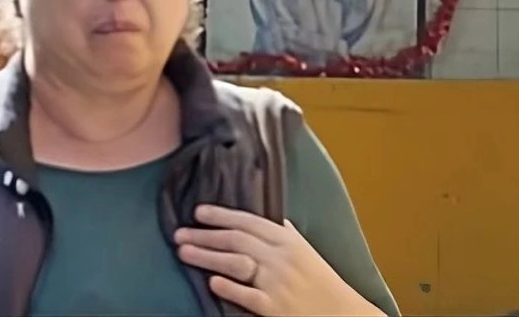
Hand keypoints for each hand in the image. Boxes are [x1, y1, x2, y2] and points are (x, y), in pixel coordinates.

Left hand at [174, 204, 383, 316]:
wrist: (338, 311)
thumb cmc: (320, 281)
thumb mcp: (303, 250)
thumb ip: (283, 235)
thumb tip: (261, 220)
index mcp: (288, 240)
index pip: (249, 222)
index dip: (222, 215)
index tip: (199, 212)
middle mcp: (280, 257)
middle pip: (237, 240)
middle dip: (205, 235)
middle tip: (180, 233)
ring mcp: (276, 282)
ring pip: (237, 263)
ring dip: (207, 256)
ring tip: (184, 252)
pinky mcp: (273, 307)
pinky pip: (247, 295)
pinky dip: (229, 287)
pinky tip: (211, 282)